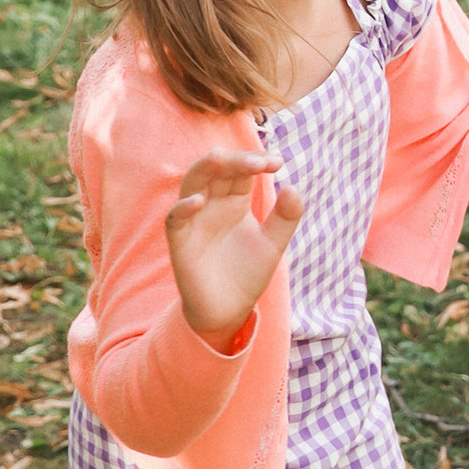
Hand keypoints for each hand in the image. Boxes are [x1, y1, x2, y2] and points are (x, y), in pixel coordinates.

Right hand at [164, 144, 301, 345]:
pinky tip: (199, 201)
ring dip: (204, 169)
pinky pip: (175, 219)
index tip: (277, 162)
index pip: (242, 171)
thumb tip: (293, 187)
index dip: (257, 161)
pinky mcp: (180, 242)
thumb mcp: (273, 244)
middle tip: (258, 162)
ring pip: (192, 184)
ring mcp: (194, 220)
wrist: (229, 310)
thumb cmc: (248, 273)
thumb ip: (285, 217)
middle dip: (235, 161)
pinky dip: (182, 207)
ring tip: (220, 157)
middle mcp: (212, 204)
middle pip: (217, 170)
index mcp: (235, 201)